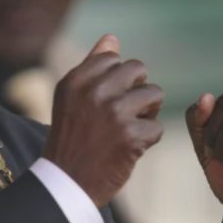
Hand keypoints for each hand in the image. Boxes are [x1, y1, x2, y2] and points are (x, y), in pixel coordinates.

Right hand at [44, 34, 164, 206]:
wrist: (65, 184)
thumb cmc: (71, 139)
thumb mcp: (71, 98)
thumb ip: (91, 66)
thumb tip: (112, 38)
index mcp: (76, 80)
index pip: (113, 58)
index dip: (118, 78)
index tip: (107, 98)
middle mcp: (94, 92)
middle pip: (138, 70)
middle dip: (137, 89)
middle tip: (125, 112)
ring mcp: (113, 113)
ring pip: (155, 95)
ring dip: (147, 113)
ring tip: (129, 129)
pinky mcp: (131, 136)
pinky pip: (157, 127)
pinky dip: (147, 140)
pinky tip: (129, 149)